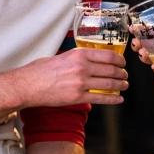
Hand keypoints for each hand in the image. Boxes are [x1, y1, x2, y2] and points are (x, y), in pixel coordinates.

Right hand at [12, 47, 126, 106]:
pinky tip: (119, 99)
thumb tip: (90, 61)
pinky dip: (113, 99)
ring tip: (124, 86)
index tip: (123, 63)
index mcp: (79, 54)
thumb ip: (77, 58)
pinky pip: (101, 98)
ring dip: (120, 86)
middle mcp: (82, 67)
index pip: (107, 55)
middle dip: (122, 74)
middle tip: (125, 76)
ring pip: (108, 84)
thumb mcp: (62, 56)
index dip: (119, 60)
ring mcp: (81, 83)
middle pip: (111, 70)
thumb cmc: (41, 70)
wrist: (28, 85)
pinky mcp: (77, 97)